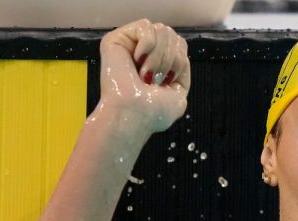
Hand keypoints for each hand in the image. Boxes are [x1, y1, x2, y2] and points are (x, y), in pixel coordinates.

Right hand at [97, 19, 190, 135]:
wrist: (133, 116)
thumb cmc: (153, 113)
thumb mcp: (178, 93)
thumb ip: (181, 70)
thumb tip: (179, 53)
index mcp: (157, 64)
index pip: (179, 44)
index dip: (180, 60)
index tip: (168, 81)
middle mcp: (143, 53)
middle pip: (172, 36)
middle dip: (171, 60)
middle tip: (155, 80)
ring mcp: (129, 46)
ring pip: (161, 30)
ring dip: (159, 57)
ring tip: (145, 75)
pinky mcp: (116, 40)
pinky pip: (146, 26)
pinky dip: (148, 46)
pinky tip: (137, 60)